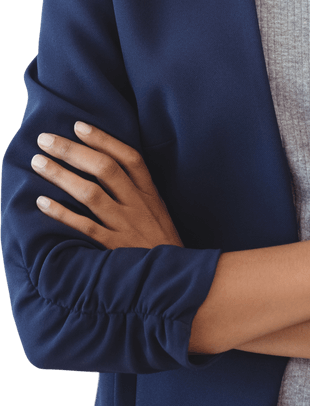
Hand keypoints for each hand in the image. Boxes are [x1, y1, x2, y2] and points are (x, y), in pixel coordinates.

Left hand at [32, 122, 183, 249]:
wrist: (175, 279)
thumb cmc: (161, 244)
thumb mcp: (157, 212)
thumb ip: (137, 191)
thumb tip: (106, 166)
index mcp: (150, 194)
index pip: (129, 158)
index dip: (103, 139)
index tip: (78, 126)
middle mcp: (138, 205)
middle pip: (105, 169)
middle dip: (73, 151)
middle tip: (45, 139)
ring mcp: (126, 226)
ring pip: (91, 194)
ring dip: (62, 175)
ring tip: (38, 162)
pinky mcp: (114, 248)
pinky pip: (84, 227)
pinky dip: (62, 213)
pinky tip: (42, 202)